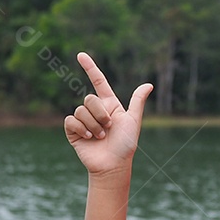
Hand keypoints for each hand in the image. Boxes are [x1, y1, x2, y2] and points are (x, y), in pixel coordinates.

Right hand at [64, 52, 152, 175]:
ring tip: (101, 137)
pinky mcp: (73, 131)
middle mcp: (95, 110)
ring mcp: (83, 120)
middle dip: (100, 114)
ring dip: (93, 125)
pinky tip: (88, 138)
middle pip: (90, 99)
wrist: (113, 165)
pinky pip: (71, 120)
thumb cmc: (125, 145)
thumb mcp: (133, 121)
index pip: (98, 81)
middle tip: (108, 129)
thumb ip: (137, 102)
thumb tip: (148, 84)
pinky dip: (81, 128)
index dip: (89, 67)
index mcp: (109, 105)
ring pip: (81, 110)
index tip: (80, 54)